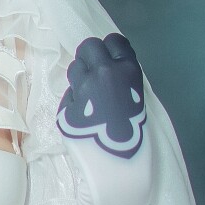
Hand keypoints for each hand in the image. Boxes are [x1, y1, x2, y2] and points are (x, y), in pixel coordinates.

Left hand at [55, 34, 145, 159]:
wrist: (121, 164)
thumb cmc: (136, 131)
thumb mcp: (137, 95)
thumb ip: (121, 76)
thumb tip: (103, 64)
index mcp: (127, 69)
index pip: (112, 40)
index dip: (109, 49)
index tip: (108, 59)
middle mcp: (103, 73)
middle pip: (88, 47)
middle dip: (89, 57)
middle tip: (94, 74)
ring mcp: (83, 89)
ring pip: (74, 68)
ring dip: (80, 77)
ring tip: (90, 97)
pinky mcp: (67, 107)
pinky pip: (69, 95)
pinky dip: (75, 101)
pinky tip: (85, 115)